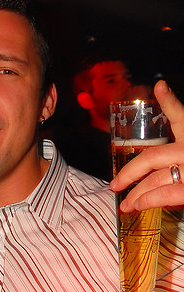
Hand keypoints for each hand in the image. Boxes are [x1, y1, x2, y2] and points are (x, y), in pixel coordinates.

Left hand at [109, 80, 183, 210]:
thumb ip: (183, 156)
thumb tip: (167, 171)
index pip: (182, 115)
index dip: (169, 100)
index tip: (160, 86)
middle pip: (152, 156)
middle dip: (129, 172)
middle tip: (115, 184)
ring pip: (154, 178)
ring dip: (136, 193)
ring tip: (125, 204)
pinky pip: (166, 193)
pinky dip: (149, 199)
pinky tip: (137, 205)